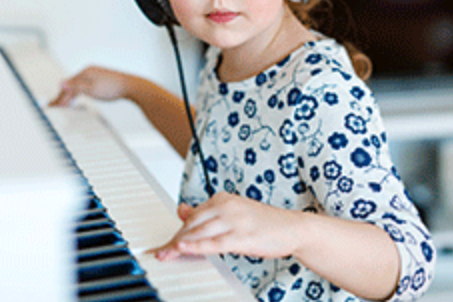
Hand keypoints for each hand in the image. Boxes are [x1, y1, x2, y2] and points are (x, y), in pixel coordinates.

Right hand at [48, 66, 128, 105]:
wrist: (131, 87)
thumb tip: (61, 82)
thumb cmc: (113, 87)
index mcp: (86, 72)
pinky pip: (85, 86)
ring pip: (78, 86)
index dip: (60, 96)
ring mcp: (96, 75)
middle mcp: (90, 72)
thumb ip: (75, 86)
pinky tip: (79, 98)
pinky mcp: (101, 80)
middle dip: (64, 96)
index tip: (53, 106)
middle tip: (56, 106)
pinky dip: (79, 93)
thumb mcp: (91, 89)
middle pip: (72, 85)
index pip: (68, 85)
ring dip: (71, 95)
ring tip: (65, 104)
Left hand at [153, 192, 302, 260]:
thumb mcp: (233, 211)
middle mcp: (227, 206)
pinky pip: (213, 242)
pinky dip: (196, 246)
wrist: (291, 227)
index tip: (165, 242)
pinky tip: (184, 249)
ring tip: (166, 254)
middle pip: (192, 224)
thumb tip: (182, 210)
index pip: (193, 215)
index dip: (177, 231)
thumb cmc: (262, 222)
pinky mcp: (242, 236)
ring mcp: (234, 220)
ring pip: (200, 233)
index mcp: (223, 198)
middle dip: (175, 239)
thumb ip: (207, 211)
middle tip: (161, 252)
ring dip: (180, 245)